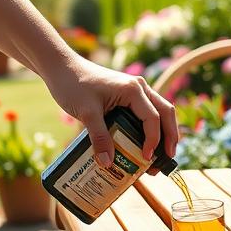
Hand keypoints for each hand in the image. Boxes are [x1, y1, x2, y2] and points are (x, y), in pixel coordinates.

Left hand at [44, 55, 177, 169]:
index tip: (146, 158)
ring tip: (162, 154)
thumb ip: (99, 138)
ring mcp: (136, 89)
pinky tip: (146, 141)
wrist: (61, 67)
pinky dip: (152, 126)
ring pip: (160, 111)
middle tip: (168, 158)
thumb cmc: (73, 85)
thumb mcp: (86, 113)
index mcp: (134, 90)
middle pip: (166, 113)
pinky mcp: (128, 94)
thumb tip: (108, 164)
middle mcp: (140, 87)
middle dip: (170, 136)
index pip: (153, 118)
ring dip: (164, 132)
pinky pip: (148, 110)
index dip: (153, 140)